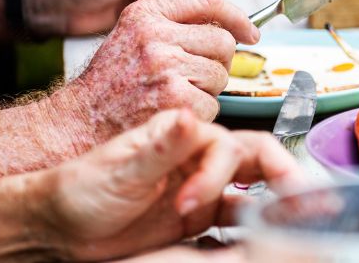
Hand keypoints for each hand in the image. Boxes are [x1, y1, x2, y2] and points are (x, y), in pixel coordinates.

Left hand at [38, 110, 303, 260]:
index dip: (219, 175)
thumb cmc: (80, 189)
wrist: (59, 226)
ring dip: (276, 202)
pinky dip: (254, 229)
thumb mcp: (119, 169)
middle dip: (282, 178)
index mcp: (184, 139)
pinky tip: (260, 241)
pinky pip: (237, 221)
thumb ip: (159, 147)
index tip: (190, 204)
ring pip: (254, 191)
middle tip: (298, 204)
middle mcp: (199, 160)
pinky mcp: (198, 219)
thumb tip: (190, 117)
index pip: (229, 147)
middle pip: (258, 160)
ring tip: (296, 223)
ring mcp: (201, 189)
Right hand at [54, 0, 258, 143]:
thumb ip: (174, 22)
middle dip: (217, 62)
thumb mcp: (134, 34)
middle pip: (223, 41)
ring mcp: (166, 67)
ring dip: (208, 90)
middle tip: (193, 77)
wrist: (81, 121)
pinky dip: (201, 114)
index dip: (237, 16)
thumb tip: (229, 24)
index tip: (250, 32)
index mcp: (147, 13)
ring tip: (175, 94)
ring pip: (221, 74)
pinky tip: (174, 112)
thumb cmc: (112, 81)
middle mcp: (156, 35)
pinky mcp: (175, 100)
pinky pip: (214, 104)